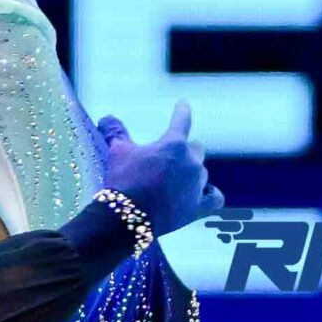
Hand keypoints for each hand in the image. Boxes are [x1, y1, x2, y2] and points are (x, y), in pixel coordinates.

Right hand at [94, 100, 222, 236]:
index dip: (182, 111)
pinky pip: (215, 197)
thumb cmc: (124, 180)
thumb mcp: (118, 152)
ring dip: (190, 173)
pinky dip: (211, 194)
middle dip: (184, 150)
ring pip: (201, 172)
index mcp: (174, 145)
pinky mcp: (198, 206)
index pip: (182, 121)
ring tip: (177, 178)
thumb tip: (106, 118)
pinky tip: (205, 192)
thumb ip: (116, 132)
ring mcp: (197, 185)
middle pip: (196, 149)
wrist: (128, 217)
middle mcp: (191, 162)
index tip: (183, 105)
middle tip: (170, 156)